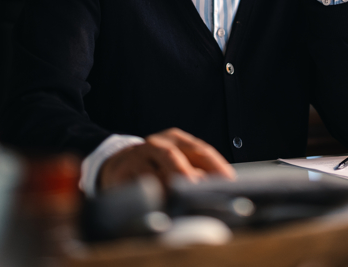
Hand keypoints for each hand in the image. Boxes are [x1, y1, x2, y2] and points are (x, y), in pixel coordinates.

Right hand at [97, 128, 235, 191]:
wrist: (118, 163)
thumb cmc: (158, 164)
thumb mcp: (178, 160)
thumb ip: (198, 170)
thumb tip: (221, 189)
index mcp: (176, 138)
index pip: (200, 149)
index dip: (216, 166)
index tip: (230, 182)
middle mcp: (156, 144)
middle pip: (172, 156)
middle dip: (187, 174)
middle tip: (198, 190)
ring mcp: (137, 158)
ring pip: (152, 172)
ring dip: (166, 189)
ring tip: (179, 203)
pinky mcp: (121, 174)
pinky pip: (136, 188)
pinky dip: (149, 198)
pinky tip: (158, 209)